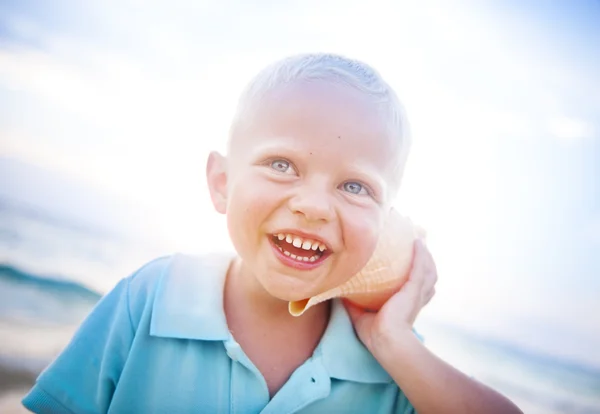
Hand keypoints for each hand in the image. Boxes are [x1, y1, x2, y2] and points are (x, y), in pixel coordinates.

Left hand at [343, 238, 437, 353]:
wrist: (385, 342)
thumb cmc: (375, 334)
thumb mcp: (361, 315)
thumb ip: (354, 303)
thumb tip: (340, 292)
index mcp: (407, 304)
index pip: (419, 287)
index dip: (419, 275)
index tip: (414, 262)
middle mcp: (417, 298)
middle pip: (428, 275)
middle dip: (426, 260)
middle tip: (419, 245)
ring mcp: (417, 293)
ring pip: (428, 269)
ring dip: (425, 255)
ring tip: (419, 240)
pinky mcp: (414, 289)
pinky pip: (420, 267)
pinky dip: (420, 254)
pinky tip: (417, 242)